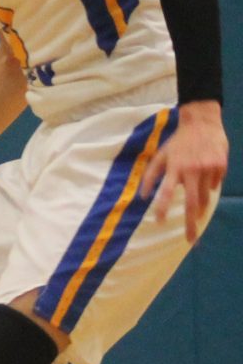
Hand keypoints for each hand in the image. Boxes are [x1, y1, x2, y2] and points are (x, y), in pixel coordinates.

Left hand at [144, 104, 227, 242]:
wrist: (202, 123)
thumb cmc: (178, 142)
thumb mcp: (160, 155)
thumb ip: (150, 175)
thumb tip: (142, 197)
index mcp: (174, 167)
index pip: (166, 192)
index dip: (162, 208)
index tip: (159, 223)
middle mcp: (192, 170)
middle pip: (191, 203)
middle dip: (191, 224)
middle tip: (190, 240)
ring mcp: (209, 169)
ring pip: (206, 198)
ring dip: (201, 210)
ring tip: (196, 218)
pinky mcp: (221, 167)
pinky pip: (214, 185)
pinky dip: (209, 186)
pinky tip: (205, 176)